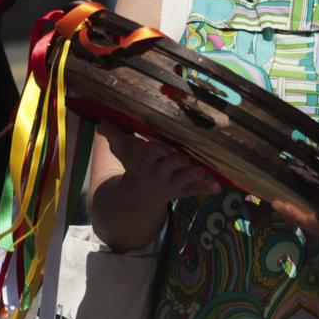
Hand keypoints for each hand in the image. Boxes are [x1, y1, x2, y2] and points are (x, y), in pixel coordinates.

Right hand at [96, 121, 221, 206]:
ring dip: (192, 176)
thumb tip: (101, 123)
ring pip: (183, 179)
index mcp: (144, 161)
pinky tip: (217, 186)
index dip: (155, 150)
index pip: (150, 153)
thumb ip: (114, 135)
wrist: (138, 195)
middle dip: (176, 163)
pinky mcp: (182, 189)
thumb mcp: (121, 150)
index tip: (161, 147)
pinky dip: (205, 189)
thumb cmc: (133, 164)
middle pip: (168, 166)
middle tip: (184, 159)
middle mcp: (159, 172)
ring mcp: (172, 182)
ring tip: (200, 171)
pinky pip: (194, 190)